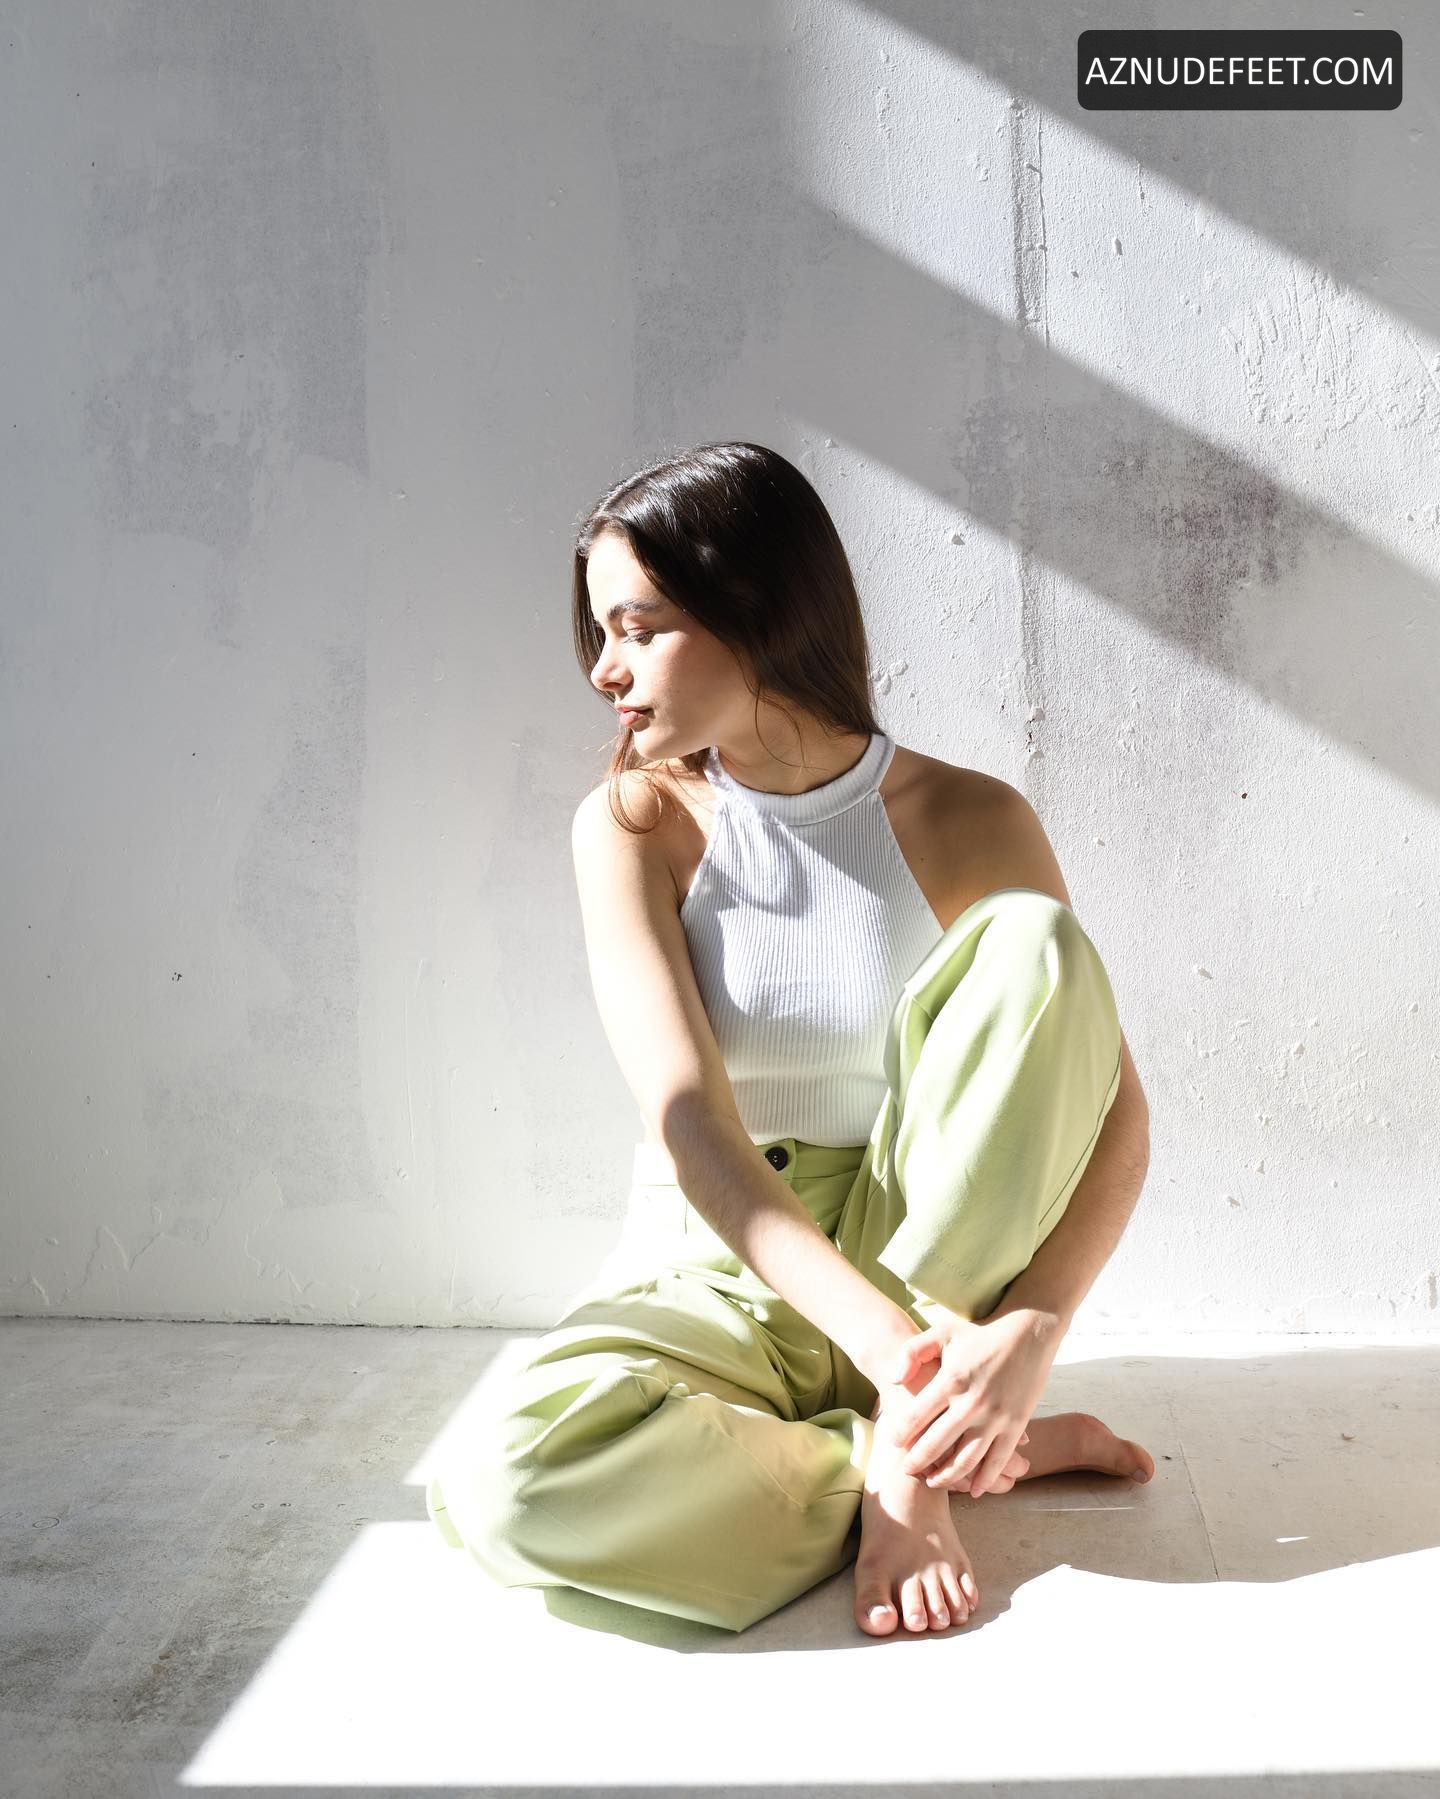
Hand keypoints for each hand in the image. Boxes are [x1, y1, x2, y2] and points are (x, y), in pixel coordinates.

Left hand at [882, 1306, 1061, 1496]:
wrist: (1028, 1333)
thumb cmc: (980, 1333)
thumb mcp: (942, 1332)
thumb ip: (912, 1352)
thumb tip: (894, 1380)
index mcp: (950, 1380)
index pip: (915, 1417)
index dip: (899, 1434)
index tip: (892, 1444)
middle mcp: (971, 1403)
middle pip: (936, 1445)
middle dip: (917, 1463)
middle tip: (906, 1471)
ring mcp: (995, 1417)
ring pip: (966, 1461)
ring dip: (947, 1477)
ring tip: (932, 1483)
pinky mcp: (1016, 1426)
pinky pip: (998, 1461)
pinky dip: (984, 1479)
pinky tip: (973, 1490)